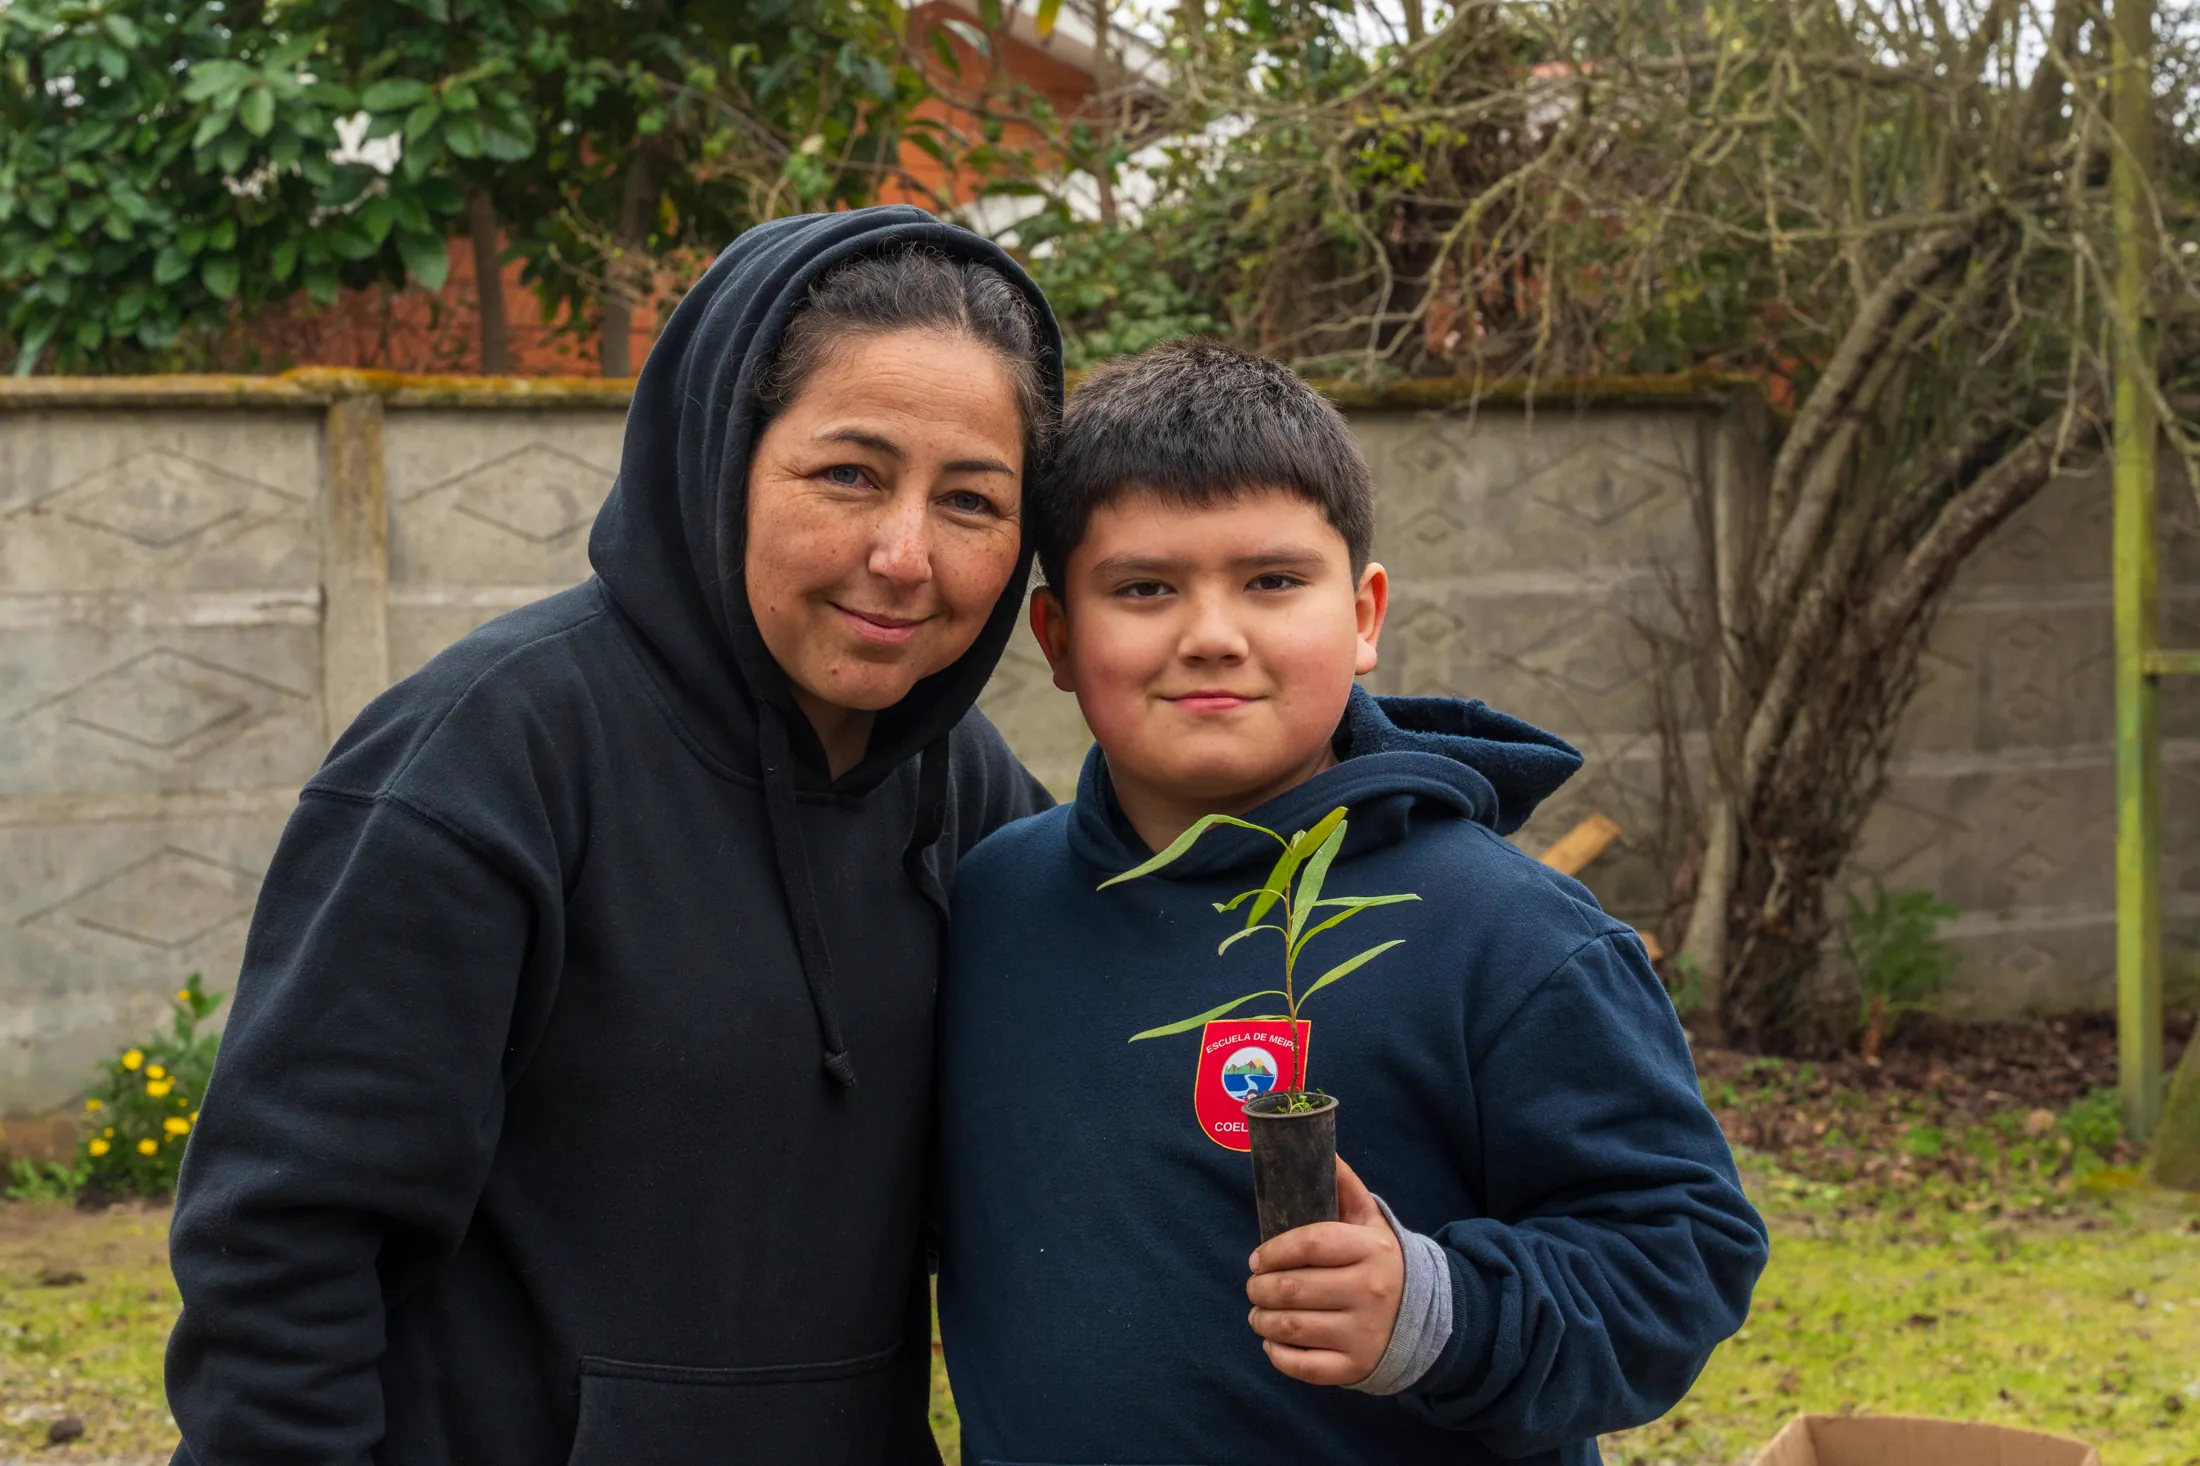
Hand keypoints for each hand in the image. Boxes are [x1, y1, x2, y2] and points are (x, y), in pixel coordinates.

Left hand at [1244, 1155, 1402, 1385]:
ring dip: (1262, 1319)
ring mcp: (1363, 1332)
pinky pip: (1305, 1366)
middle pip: (1293, 1288)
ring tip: (1258, 1312)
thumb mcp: (1371, 1222)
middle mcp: (1369, 1291)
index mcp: (1371, 1250)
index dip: (1274, 1251)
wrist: (1430, 1317)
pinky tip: (1273, 1342)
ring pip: (1293, 1326)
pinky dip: (1279, 1355)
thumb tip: (1320, 1149)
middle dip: (1259, 1287)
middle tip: (1253, 1286)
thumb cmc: (1382, 1262)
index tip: (1257, 1258)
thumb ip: (1345, 1187)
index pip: (1310, 1244)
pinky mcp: (1356, 1366)